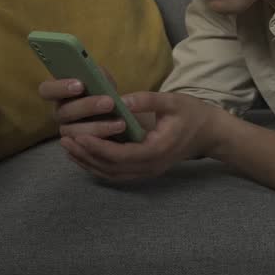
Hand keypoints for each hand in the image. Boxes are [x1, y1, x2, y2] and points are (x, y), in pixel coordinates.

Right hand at [37, 66, 155, 140]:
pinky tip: (118, 135)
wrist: (118, 113)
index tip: (80, 85)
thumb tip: (98, 76)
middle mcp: (60, 112)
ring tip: (121, 123)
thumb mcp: (103, 79)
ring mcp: (68, 130)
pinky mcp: (80, 146)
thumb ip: (99, 75)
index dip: (60, 88)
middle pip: (63, 113)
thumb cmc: (104, 91)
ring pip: (75, 133)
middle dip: (87, 107)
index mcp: (58, 92)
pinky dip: (102, 141)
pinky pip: (85, 148)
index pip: (46, 90)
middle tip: (109, 102)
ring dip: (98, 127)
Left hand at [60, 91, 222, 181]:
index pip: (120, 155)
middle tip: (65, 140)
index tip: (78, 135)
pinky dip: (98, 165)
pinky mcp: (144, 169)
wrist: (209, 133)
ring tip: (68, 147)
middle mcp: (150, 166)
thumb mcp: (173, 101)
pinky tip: (83, 154)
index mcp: (156, 151)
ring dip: (88, 162)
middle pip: (111, 168)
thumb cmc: (192, 114)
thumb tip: (121, 101)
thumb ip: (147, 100)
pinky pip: (117, 172)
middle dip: (86, 155)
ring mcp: (147, 171)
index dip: (97, 147)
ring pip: (112, 174)